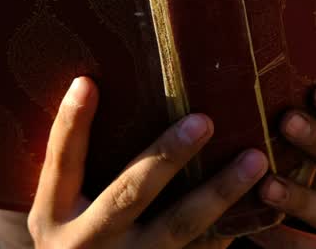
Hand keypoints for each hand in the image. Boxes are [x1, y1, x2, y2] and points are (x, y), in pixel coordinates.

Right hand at [25, 76, 268, 248]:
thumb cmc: (79, 239)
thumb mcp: (62, 213)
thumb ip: (79, 169)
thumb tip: (99, 86)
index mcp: (55, 217)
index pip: (61, 162)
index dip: (72, 123)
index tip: (88, 82)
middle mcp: (87, 243)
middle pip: (129, 194)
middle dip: (167, 156)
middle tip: (204, 121)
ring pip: (179, 228)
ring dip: (220, 192)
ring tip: (255, 160)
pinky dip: (231, 228)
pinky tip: (260, 201)